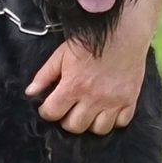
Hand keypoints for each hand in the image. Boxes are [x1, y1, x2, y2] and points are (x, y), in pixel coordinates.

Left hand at [26, 38, 146, 135]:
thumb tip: (30, 92)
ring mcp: (114, 100)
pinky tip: (107, 110)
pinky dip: (114, 120)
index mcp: (73, 86)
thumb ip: (44, 76)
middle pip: (75, 127)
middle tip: (68, 109)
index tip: (50, 107)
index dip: (47, 111)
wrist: (121, 33)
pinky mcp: (131, 99)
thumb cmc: (89, 43)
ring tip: (88, 112)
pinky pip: (122, 123)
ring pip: (99, 129)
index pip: (52, 113)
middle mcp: (93, 97)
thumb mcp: (60, 56)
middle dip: (67, 120)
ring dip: (90, 123)